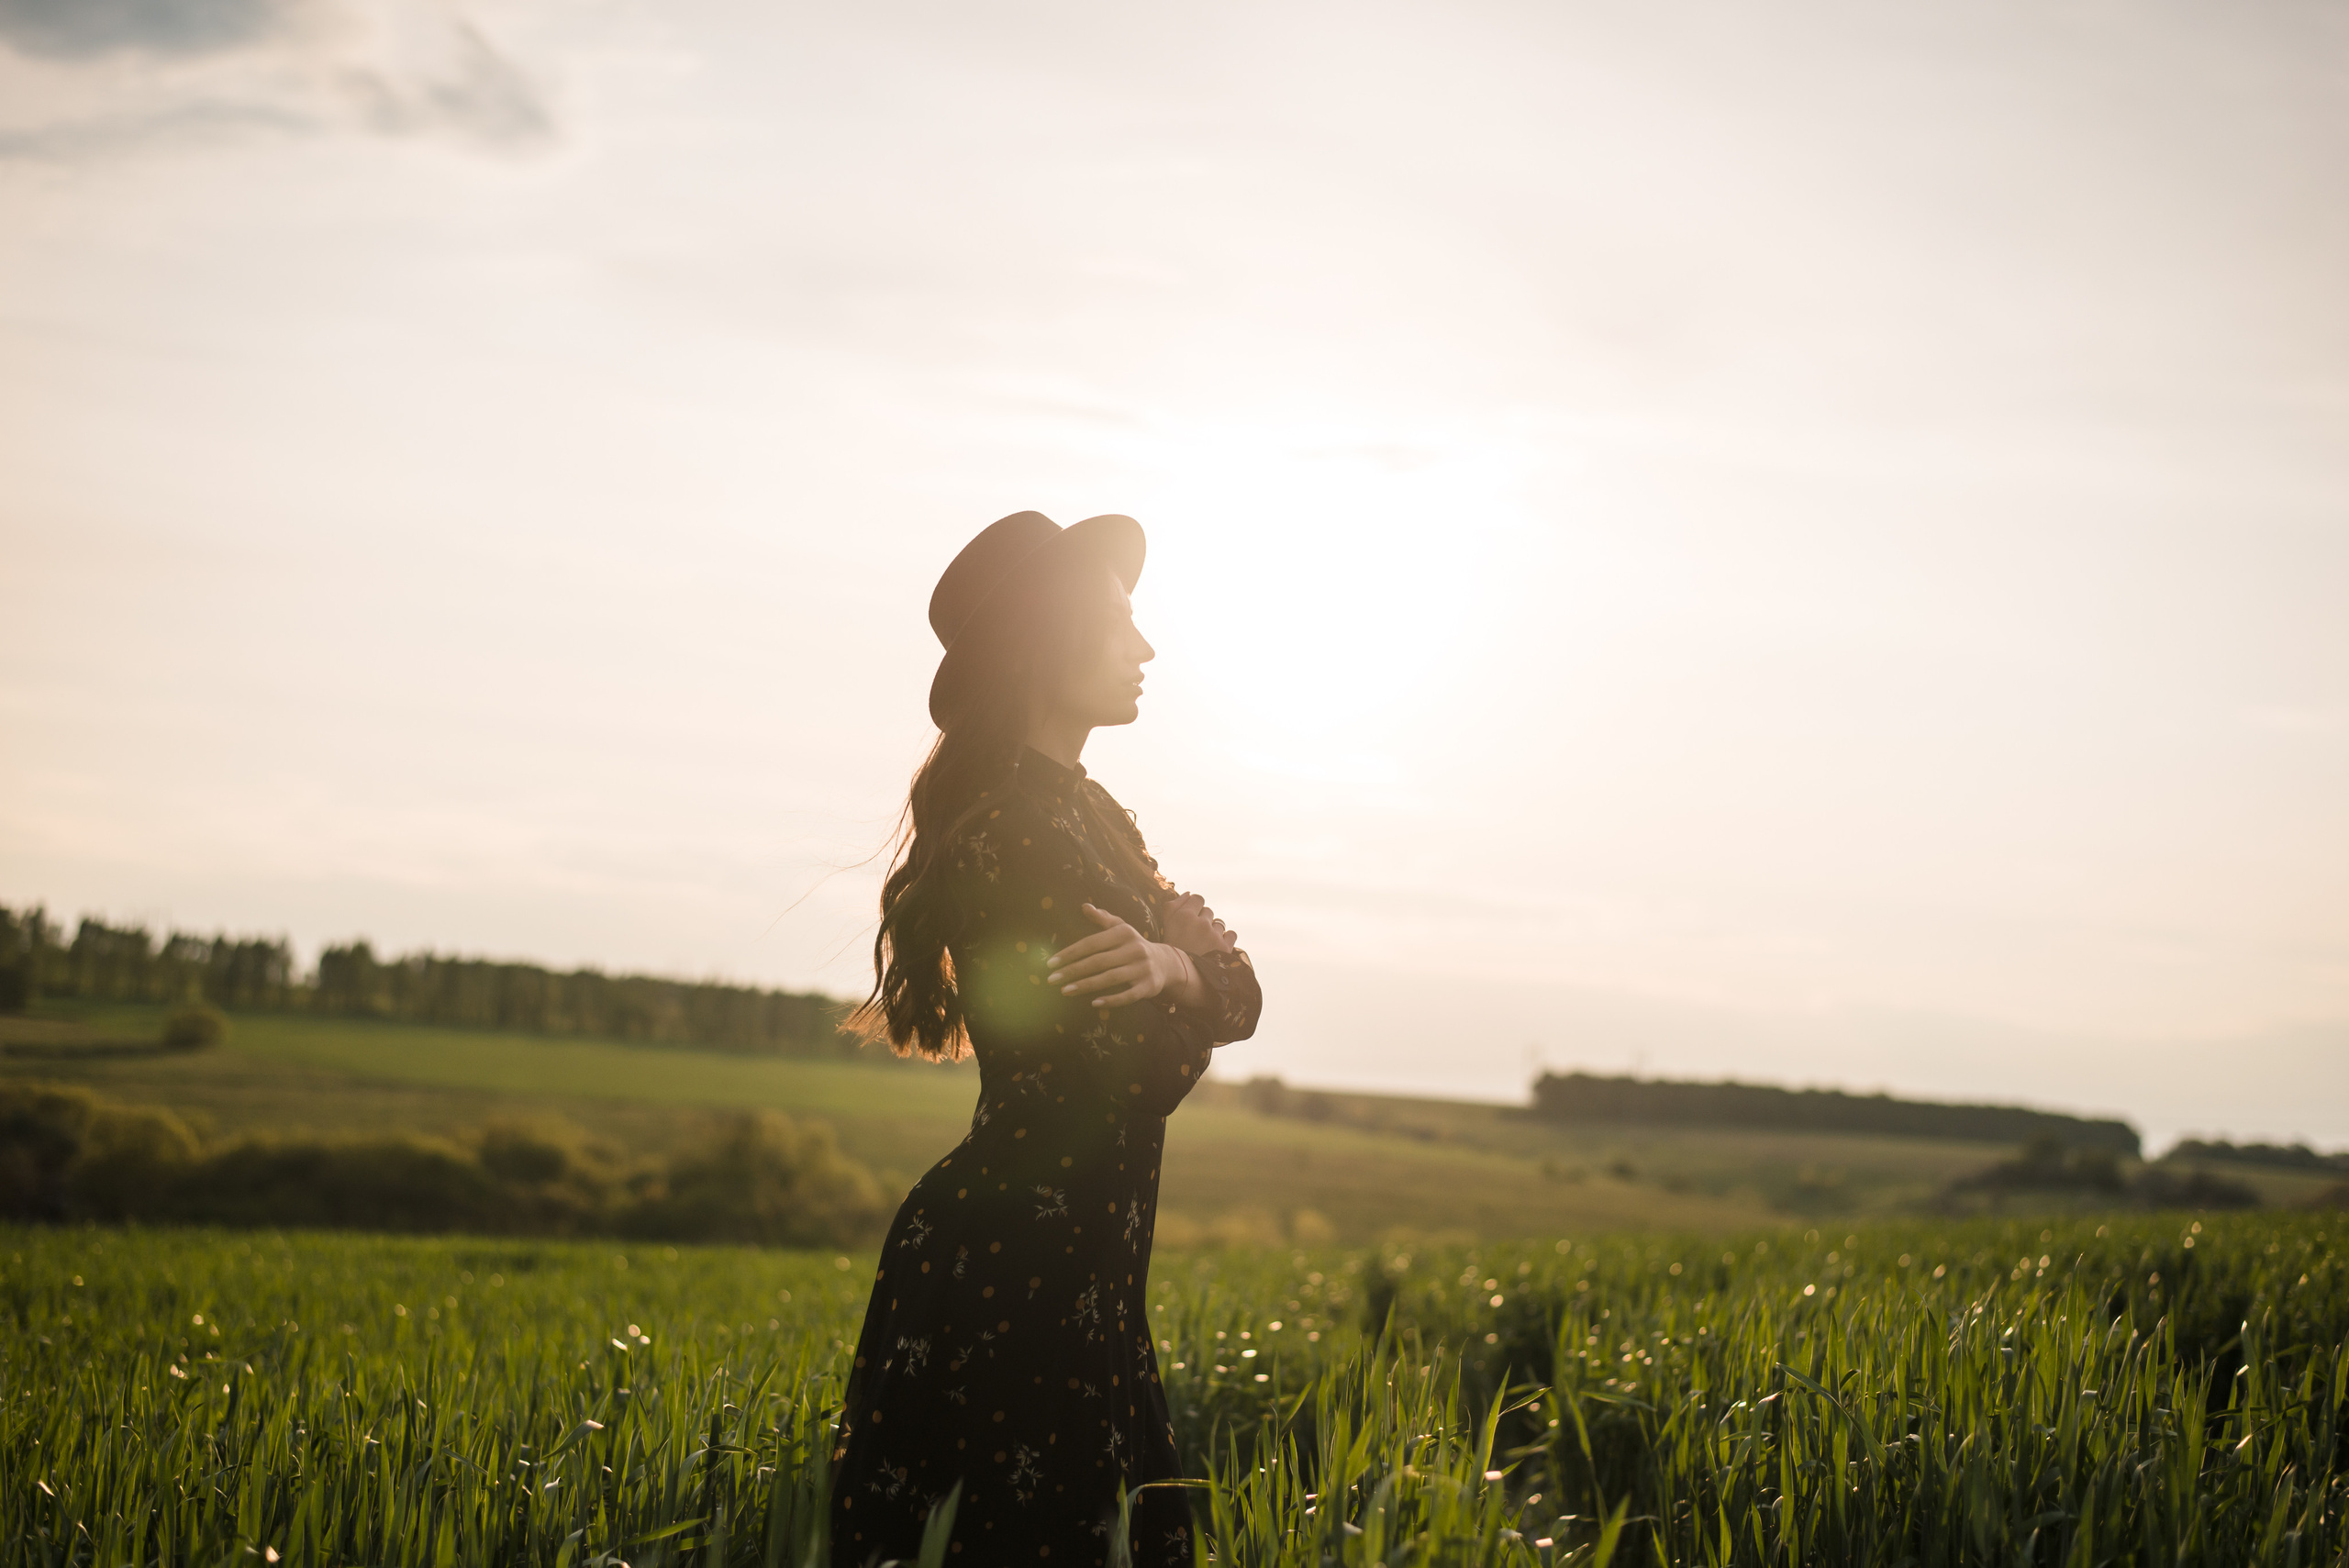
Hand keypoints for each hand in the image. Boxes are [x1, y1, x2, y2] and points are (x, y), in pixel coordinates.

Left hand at [1047, 904, 1198, 1009]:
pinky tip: (1093, 1003)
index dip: (1070, 953)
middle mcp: (1135, 949)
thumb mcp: (1121, 928)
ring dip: (1085, 986)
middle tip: (1051, 980)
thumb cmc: (1133, 945)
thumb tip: (1084, 906)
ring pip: (1109, 979)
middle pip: (1098, 962)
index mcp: (1124, 933)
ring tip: (1064, 991)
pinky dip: (1111, 1000)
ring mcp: (1142, 969)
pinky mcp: (1148, 987)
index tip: (1050, 963)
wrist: (1166, 963)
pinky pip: (1127, 995)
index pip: (1092, 943)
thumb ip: (1103, 918)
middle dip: (1072, 971)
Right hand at [1161, 891, 1237, 955]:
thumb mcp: (1166, 926)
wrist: (1180, 978)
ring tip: (1204, 943)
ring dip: (1214, 930)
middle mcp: (1200, 923)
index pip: (1197, 898)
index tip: (1192, 918)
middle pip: (1208, 911)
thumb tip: (1188, 893)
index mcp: (1183, 916)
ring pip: (1219, 923)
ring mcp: (1213, 935)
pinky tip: (1217, 947)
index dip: (1196, 907)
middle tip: (1195, 935)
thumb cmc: (1170, 951)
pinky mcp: (1225, 947)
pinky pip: (1231, 934)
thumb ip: (1174, 905)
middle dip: (1203, 920)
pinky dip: (1225, 939)